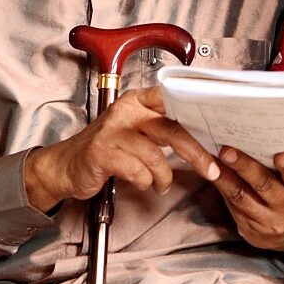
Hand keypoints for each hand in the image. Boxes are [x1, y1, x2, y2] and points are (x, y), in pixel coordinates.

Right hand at [23, 86, 219, 212]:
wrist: (66, 166)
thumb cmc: (106, 149)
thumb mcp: (136, 130)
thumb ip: (163, 126)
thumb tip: (202, 133)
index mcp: (138, 101)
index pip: (173, 99)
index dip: (196, 112)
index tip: (216, 129)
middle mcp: (126, 111)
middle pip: (171, 129)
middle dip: (196, 153)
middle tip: (212, 170)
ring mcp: (112, 131)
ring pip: (155, 155)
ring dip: (164, 176)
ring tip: (162, 185)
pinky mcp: (102, 152)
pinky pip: (137, 170)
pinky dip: (146, 182)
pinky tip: (144, 184)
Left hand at [213, 147, 283, 250]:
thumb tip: (258, 139)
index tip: (280, 156)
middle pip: (265, 186)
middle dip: (245, 167)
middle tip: (227, 152)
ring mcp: (267, 223)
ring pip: (242, 198)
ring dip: (225, 178)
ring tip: (212, 161)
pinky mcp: (249, 230)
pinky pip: (232, 206)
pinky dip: (222, 188)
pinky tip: (212, 174)